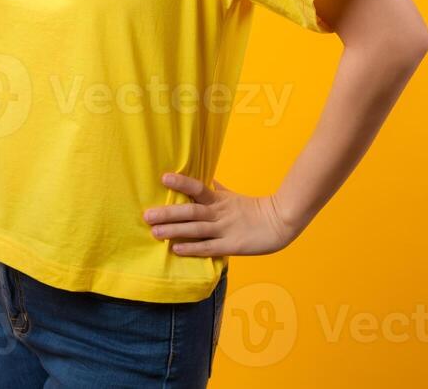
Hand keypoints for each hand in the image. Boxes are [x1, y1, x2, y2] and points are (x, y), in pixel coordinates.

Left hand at [142, 172, 303, 256]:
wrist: (280, 222)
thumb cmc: (255, 209)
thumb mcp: (233, 196)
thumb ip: (217, 189)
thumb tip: (206, 179)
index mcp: (219, 199)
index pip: (198, 187)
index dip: (181, 182)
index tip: (163, 177)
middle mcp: (219, 213)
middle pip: (190, 210)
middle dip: (168, 213)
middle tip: (147, 215)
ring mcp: (225, 229)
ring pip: (196, 229)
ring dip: (174, 230)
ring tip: (155, 232)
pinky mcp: (231, 246)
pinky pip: (208, 247)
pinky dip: (192, 248)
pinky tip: (176, 249)